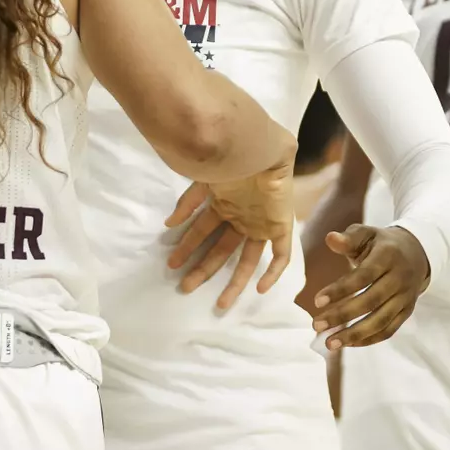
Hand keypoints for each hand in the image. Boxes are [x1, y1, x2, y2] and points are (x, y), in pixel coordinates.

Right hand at [164, 156, 294, 310]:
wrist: (259, 146)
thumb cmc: (230, 158)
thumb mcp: (204, 180)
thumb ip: (187, 202)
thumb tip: (168, 224)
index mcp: (223, 204)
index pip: (203, 232)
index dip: (188, 247)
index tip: (173, 262)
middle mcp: (241, 217)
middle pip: (221, 250)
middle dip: (203, 269)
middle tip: (185, 286)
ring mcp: (260, 223)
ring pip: (247, 259)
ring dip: (234, 280)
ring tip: (221, 303)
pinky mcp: (280, 226)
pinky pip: (281, 254)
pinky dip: (273, 271)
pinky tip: (260, 288)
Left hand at [309, 224, 429, 347]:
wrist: (417, 253)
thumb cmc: (382, 244)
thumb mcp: (367, 233)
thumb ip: (348, 238)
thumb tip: (330, 239)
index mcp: (388, 256)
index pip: (363, 276)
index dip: (341, 290)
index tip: (317, 301)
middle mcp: (399, 278)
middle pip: (371, 301)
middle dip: (342, 316)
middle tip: (317, 326)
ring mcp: (405, 297)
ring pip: (381, 321)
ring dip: (355, 334)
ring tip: (330, 343)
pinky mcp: (406, 311)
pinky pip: (389, 330)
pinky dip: (369, 339)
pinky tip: (348, 343)